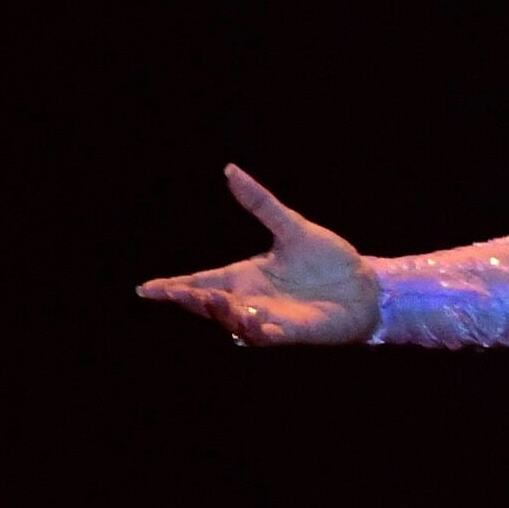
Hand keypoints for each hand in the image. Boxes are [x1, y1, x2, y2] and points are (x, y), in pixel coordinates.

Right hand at [139, 166, 381, 347]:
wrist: (364, 284)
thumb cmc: (328, 259)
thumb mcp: (292, 226)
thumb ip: (260, 203)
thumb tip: (230, 170)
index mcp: (244, 276)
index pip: (200, 282)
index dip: (172, 287)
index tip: (144, 289)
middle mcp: (251, 300)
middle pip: (209, 305)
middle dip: (192, 301)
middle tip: (177, 292)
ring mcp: (270, 319)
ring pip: (233, 323)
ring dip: (223, 314)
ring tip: (215, 300)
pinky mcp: (292, 333)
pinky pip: (268, 337)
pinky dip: (258, 331)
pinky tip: (251, 322)